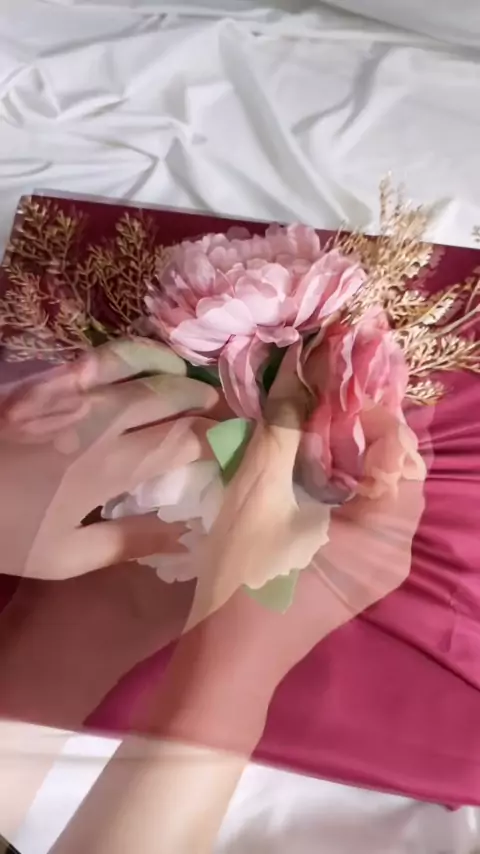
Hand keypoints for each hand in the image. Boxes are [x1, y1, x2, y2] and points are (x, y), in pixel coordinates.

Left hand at [0, 341, 216, 839]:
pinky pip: (101, 355)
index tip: (241, 441)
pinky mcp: (47, 381)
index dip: (218, 437)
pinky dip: (135, 353)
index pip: (182, 441)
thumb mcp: (65, 557)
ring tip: (199, 385)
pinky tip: (152, 359)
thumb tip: (186, 534)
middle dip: (206, 403)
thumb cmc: (7, 532)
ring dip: (178, 376)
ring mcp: (73, 394)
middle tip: (227, 413)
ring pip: (142, 373)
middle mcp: (100, 422)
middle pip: (169, 400)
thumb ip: (128, 542)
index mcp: (109, 468)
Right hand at [122, 351, 426, 751]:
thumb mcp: (259, 494)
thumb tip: (294, 372)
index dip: (375, 409)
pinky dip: (342, 480)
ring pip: (379, 489)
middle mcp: (396, 550)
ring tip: (313, 419)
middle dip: (363, 427)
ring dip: (351, 451)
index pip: (402, 453)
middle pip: (396, 470)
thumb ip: (281, 428)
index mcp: (384, 534)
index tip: (337, 380)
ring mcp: (378, 565)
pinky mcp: (356, 570)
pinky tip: (308, 461)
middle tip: (323, 394)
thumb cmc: (245, 578)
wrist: (227, 658)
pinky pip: (363, 511)